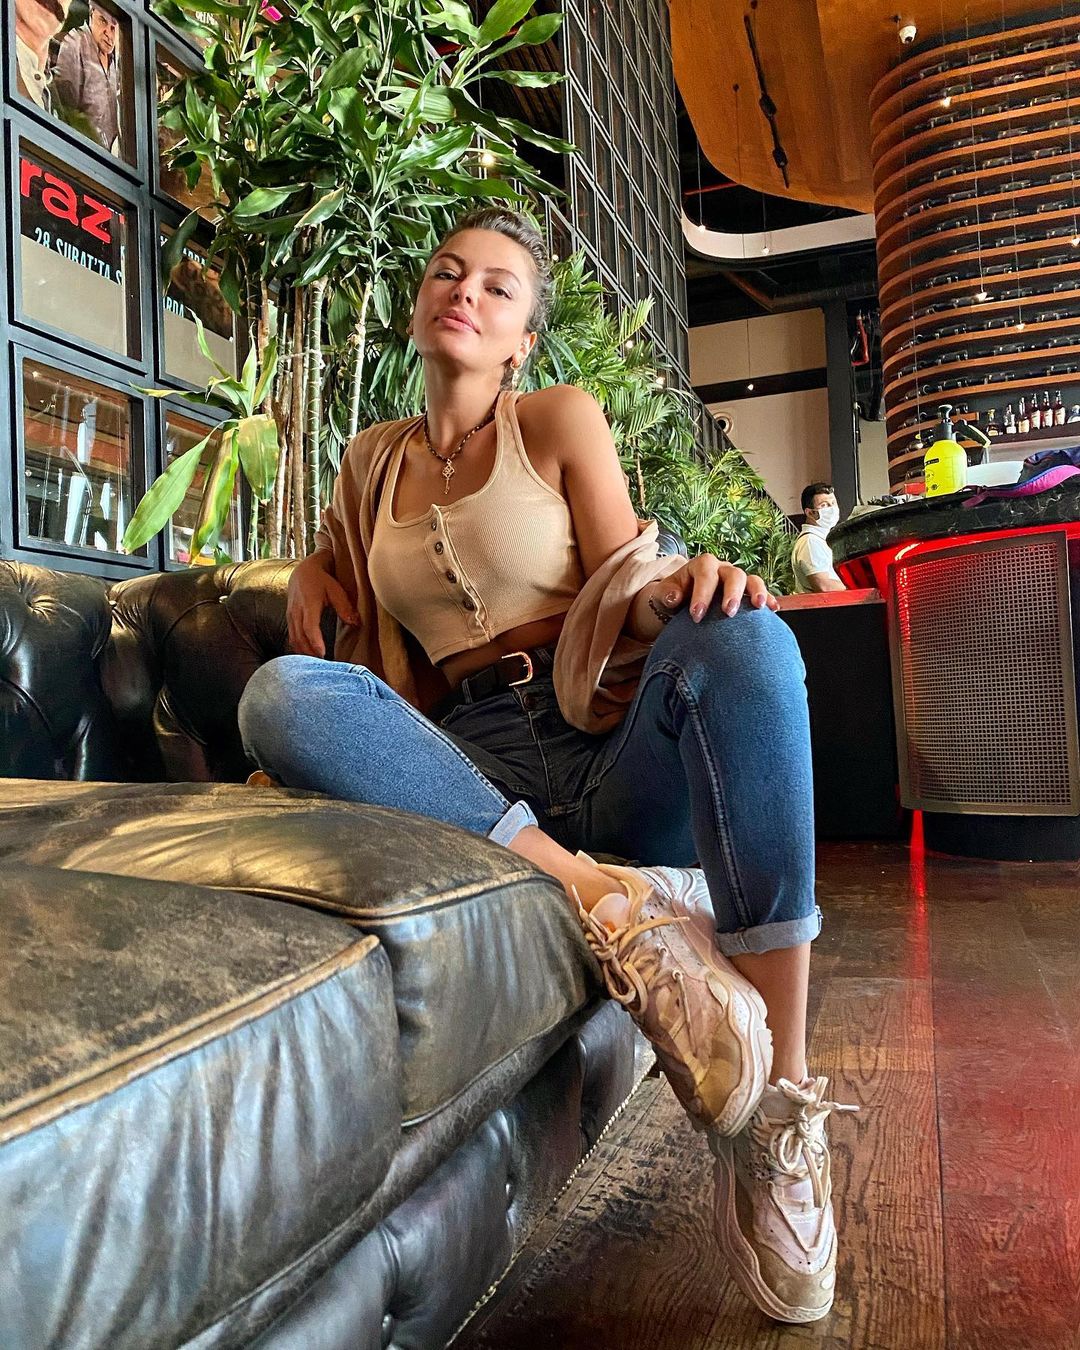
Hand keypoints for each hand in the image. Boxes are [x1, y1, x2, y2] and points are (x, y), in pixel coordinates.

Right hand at [286, 554, 359, 656]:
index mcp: (308, 603)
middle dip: (310, 653)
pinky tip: (308, 657)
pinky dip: (299, 649)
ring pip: (294, 640)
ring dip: (304, 653)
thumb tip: (355, 622)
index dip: (315, 641)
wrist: (303, 571)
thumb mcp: (335, 589)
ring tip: (317, 665)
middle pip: (300, 637)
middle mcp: (296, 611)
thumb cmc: (322, 580)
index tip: (322, 654)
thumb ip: (344, 606)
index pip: (309, 626)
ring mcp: (290, 616)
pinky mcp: (289, 620)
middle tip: (323, 666)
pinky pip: (292, 638)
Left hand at [659, 555, 777, 621]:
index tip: (697, 615)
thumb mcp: (664, 594)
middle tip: (728, 612)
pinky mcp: (747, 593)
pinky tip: (774, 610)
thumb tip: (674, 597)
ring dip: (757, 592)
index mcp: (702, 565)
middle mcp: (723, 569)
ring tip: (758, 606)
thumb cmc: (674, 597)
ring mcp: (737, 581)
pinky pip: (762, 593)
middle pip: (734, 574)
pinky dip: (770, 599)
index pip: (705, 573)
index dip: (702, 593)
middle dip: (732, 593)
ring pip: (752, 579)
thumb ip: (666, 594)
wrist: (682, 603)